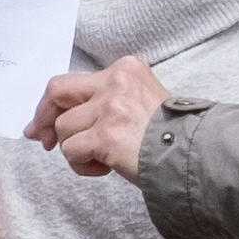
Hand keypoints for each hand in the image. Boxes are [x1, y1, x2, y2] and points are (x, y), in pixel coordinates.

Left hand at [35, 57, 169, 179]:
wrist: (196, 155)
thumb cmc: (170, 136)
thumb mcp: (141, 102)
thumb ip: (105, 102)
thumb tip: (56, 122)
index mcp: (126, 69)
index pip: (75, 81)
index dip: (55, 104)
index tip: (44, 124)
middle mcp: (116, 82)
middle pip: (57, 91)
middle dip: (42, 117)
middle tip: (43, 141)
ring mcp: (110, 108)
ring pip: (63, 128)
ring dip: (75, 150)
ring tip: (101, 160)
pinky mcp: (105, 135)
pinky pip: (71, 150)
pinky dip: (81, 165)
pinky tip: (104, 169)